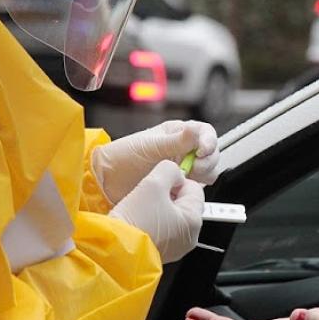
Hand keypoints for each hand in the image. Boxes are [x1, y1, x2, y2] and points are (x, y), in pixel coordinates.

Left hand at [92, 120, 220, 204]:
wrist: (107, 182)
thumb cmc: (122, 158)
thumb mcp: (150, 147)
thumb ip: (176, 140)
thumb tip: (197, 132)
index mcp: (177, 133)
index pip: (204, 132)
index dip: (209, 141)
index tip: (203, 151)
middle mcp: (183, 149)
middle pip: (211, 152)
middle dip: (207, 160)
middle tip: (192, 168)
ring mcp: (182, 167)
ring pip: (208, 169)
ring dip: (202, 174)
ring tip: (184, 178)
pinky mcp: (179, 185)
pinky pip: (197, 186)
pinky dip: (195, 188)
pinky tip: (181, 187)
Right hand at [108, 161, 202, 262]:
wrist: (115, 248)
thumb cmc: (135, 220)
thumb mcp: (154, 183)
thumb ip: (169, 170)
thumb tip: (175, 173)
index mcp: (193, 221)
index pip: (195, 188)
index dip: (177, 180)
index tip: (160, 182)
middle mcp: (189, 238)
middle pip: (184, 203)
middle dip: (168, 195)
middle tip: (148, 195)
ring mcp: (176, 248)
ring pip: (172, 217)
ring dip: (159, 208)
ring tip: (142, 208)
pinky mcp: (162, 254)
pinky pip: (163, 231)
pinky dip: (153, 222)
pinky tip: (140, 220)